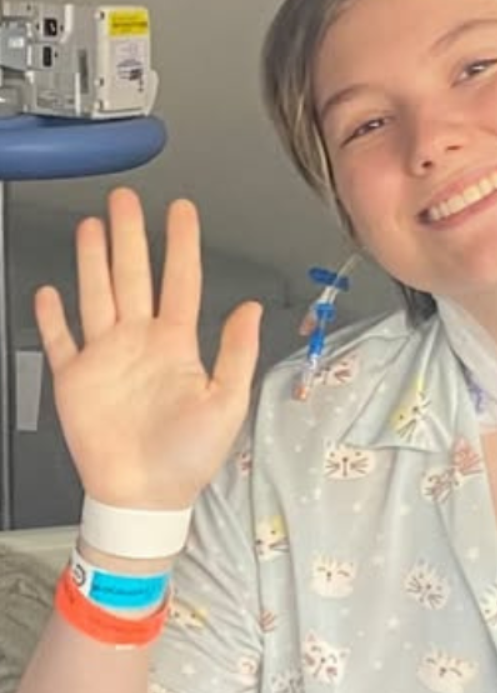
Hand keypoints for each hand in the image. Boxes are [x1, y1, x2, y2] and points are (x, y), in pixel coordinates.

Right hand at [34, 188, 260, 509]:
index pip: (181, 281)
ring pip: (97, 294)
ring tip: (92, 225)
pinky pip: (61, 340)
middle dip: (129, 236)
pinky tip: (51, 291)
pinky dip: (53, 316)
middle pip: (133, 275)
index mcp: (177, 343)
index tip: (182, 209)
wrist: (146, 495)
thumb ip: (235, 352)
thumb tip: (249, 308)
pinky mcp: (74, 379)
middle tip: (125, 198)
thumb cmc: (191, 454)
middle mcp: (139, 340)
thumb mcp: (227, 402)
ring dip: (93, 260)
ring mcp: (105, 357)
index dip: (181, 244)